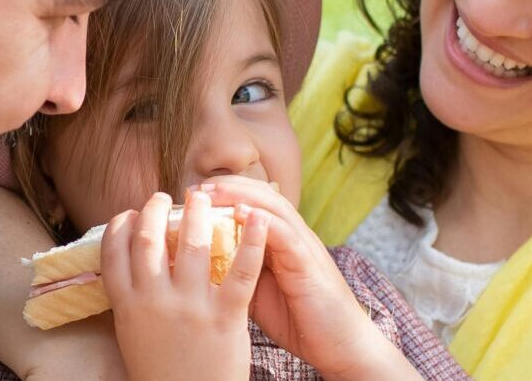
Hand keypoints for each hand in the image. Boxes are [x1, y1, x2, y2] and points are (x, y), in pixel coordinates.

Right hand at [100, 190, 267, 380]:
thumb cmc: (161, 371)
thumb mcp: (132, 334)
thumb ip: (132, 298)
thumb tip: (133, 260)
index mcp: (126, 306)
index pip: (114, 249)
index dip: (121, 224)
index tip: (131, 213)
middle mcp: (154, 301)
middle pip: (148, 237)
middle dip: (155, 209)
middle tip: (164, 198)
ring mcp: (190, 307)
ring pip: (193, 243)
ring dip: (198, 213)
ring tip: (201, 199)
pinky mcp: (225, 317)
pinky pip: (241, 271)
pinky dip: (252, 241)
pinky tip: (257, 219)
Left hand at [200, 176, 413, 380]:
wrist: (340, 343)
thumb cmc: (298, 318)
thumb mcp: (256, 292)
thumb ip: (235, 273)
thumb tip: (198, 268)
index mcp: (279, 239)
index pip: (252, 201)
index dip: (222, 193)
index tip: (190, 197)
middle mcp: (292, 235)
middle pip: (261, 195)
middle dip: (226, 187)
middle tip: (195, 189)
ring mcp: (302, 246)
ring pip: (272, 206)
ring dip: (240, 195)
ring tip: (212, 192)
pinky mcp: (308, 263)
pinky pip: (286, 235)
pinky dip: (263, 221)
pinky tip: (241, 213)